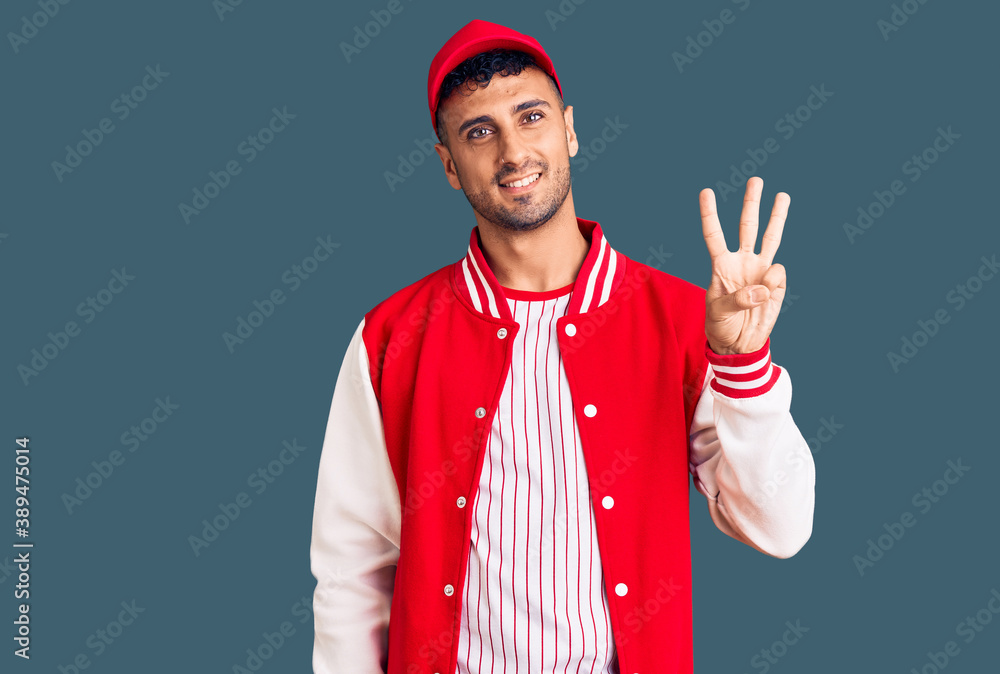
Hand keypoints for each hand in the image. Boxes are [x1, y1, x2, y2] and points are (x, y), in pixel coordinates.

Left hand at [699, 177, 788, 354]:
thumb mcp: (719, 314)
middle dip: (751, 203)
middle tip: (756, 179)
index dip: (710, 214)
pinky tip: (765, 295)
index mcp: (721, 265)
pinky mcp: (776, 283)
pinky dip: (772, 283)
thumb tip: (764, 286)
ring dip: (777, 216)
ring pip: (770, 237)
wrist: (740, 343)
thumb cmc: (722, 325)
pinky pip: (778, 274)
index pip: (714, 235)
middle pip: (746, 227)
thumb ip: (738, 300)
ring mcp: (760, 269)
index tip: (706, 191)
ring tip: (782, 195)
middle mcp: (742, 261)